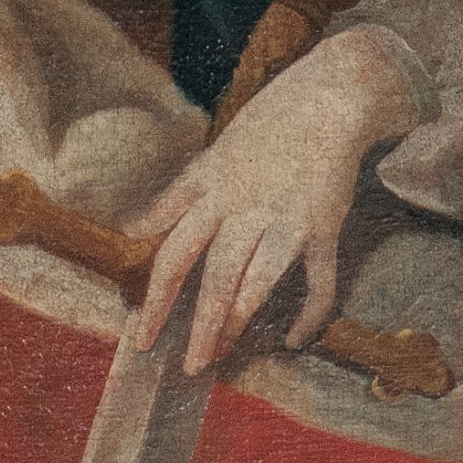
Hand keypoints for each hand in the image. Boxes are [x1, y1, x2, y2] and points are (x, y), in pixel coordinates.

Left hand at [127, 27, 420, 374]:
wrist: (332, 95)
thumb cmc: (270, 122)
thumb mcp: (214, 155)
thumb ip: (175, 196)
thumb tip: (131, 227)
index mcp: (213, 190)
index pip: (175, 254)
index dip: (156, 299)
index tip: (142, 336)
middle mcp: (244, 207)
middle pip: (214, 275)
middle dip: (199, 325)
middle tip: (187, 366)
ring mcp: (285, 218)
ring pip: (257, 282)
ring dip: (238, 323)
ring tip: (222, 358)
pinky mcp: (324, 225)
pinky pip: (319, 280)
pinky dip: (310, 313)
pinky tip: (296, 339)